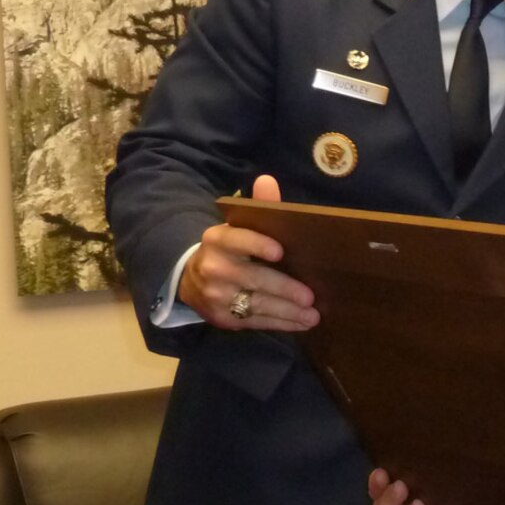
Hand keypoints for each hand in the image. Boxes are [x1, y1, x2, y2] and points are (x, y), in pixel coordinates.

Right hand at [179, 175, 318, 330]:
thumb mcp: (239, 226)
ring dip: (287, 312)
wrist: (191, 279)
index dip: (257, 245)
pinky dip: (280, 324)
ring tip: (312, 315)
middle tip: (309, 296)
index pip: (237, 240)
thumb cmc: (230, 249)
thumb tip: (267, 181)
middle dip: (283, 288)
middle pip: (253, 278)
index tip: (279, 252)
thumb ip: (259, 207)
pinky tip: (300, 323)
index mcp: (217, 239)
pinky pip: (255, 322)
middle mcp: (213, 267)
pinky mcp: (222, 318)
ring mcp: (215, 296)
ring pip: (256, 304)